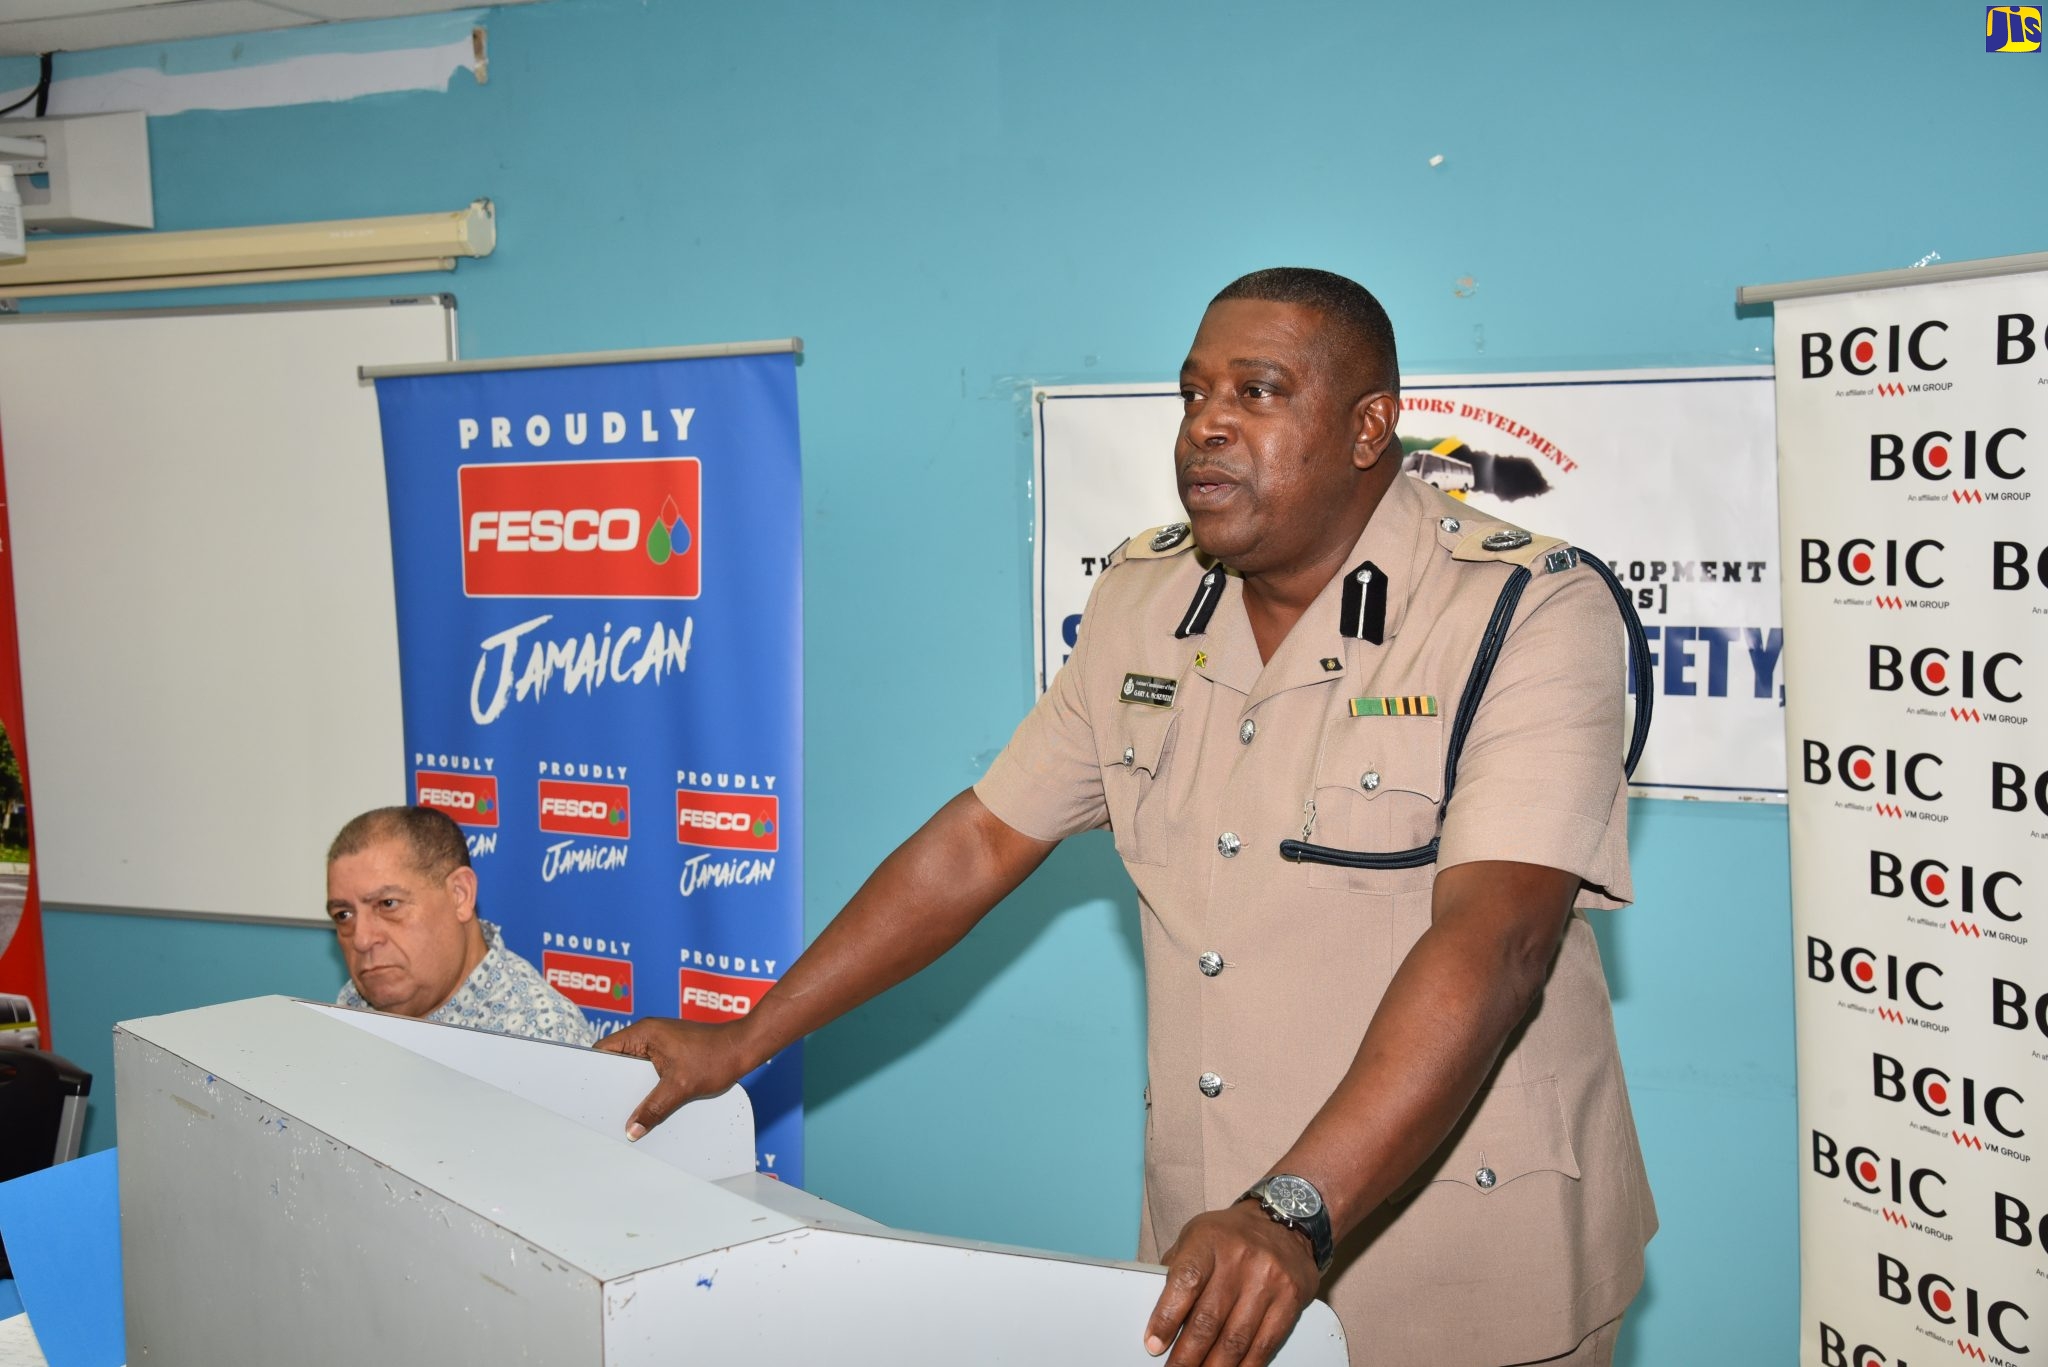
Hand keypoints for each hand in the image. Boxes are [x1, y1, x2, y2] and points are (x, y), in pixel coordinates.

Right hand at [593, 1017, 753, 1139]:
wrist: (744, 1048)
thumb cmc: (716, 1057)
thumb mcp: (681, 1087)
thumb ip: (654, 1108)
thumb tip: (632, 1129)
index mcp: (643, 1033)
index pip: (604, 1050)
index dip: (594, 1071)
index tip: (588, 1094)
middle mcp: (648, 1035)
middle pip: (618, 1062)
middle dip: (614, 1085)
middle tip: (607, 1109)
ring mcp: (660, 1043)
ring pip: (635, 1069)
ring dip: (634, 1088)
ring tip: (629, 1111)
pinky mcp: (671, 1053)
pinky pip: (651, 1071)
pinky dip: (649, 1086)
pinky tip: (651, 1105)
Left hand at [1144, 1201, 1319, 1366]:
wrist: (1284, 1221)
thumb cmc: (1232, 1234)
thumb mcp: (1196, 1236)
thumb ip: (1177, 1270)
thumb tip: (1159, 1314)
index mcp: (1209, 1240)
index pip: (1185, 1282)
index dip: (1167, 1318)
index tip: (1154, 1344)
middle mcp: (1240, 1258)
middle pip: (1208, 1319)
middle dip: (1187, 1355)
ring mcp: (1268, 1279)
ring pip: (1236, 1338)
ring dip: (1215, 1366)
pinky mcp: (1290, 1298)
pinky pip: (1265, 1342)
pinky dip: (1246, 1365)